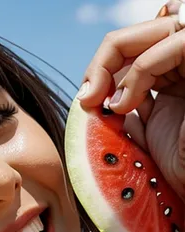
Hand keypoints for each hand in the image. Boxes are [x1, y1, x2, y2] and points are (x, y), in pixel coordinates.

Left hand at [79, 2, 184, 200]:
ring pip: (159, 31)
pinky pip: (174, 45)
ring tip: (108, 104)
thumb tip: (93, 94)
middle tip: (87, 95)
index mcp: (175, 79)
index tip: (86, 98)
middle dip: (107, 57)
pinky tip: (125, 105)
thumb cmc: (174, 172)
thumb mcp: (142, 134)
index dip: (106, 63)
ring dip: (119, 62)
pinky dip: (139, 70)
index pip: (137, 48)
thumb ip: (126, 109)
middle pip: (146, 33)